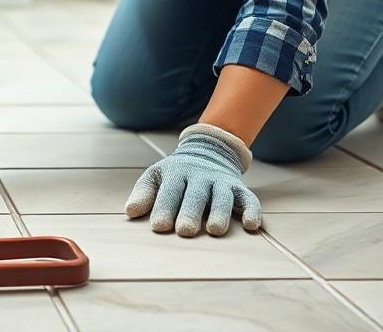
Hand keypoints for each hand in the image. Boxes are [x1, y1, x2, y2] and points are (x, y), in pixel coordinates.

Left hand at [125, 123, 261, 236]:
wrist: (209, 150)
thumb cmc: (176, 174)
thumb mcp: (157, 177)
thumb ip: (144, 194)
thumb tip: (129, 212)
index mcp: (177, 174)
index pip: (169, 192)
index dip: (163, 208)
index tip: (158, 226)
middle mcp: (200, 177)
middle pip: (195, 196)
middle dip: (190, 213)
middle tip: (184, 231)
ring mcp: (221, 182)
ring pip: (222, 197)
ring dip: (220, 213)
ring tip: (215, 230)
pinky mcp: (239, 189)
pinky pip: (249, 199)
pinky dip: (253, 211)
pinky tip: (252, 226)